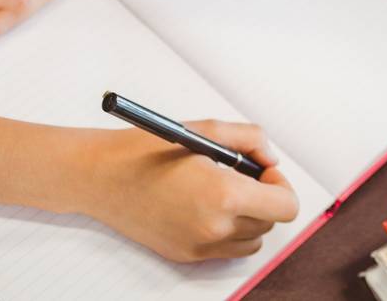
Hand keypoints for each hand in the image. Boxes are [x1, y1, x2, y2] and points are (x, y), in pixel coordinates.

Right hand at [75, 120, 299, 261]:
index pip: (286, 206)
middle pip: (270, 222)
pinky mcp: (186, 256)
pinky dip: (228, 231)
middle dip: (265, 197)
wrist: (100, 177)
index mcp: (224, 194)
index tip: (264, 170)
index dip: (281, 185)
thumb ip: (250, 140)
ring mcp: (200, 246)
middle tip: (243, 174)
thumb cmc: (148, 149)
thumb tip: (271, 159)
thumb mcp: (207, 129)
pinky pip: (226, 250)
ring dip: (249, 216)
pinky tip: (206, 206)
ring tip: (223, 191)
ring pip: (252, 239)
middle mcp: (215, 227)